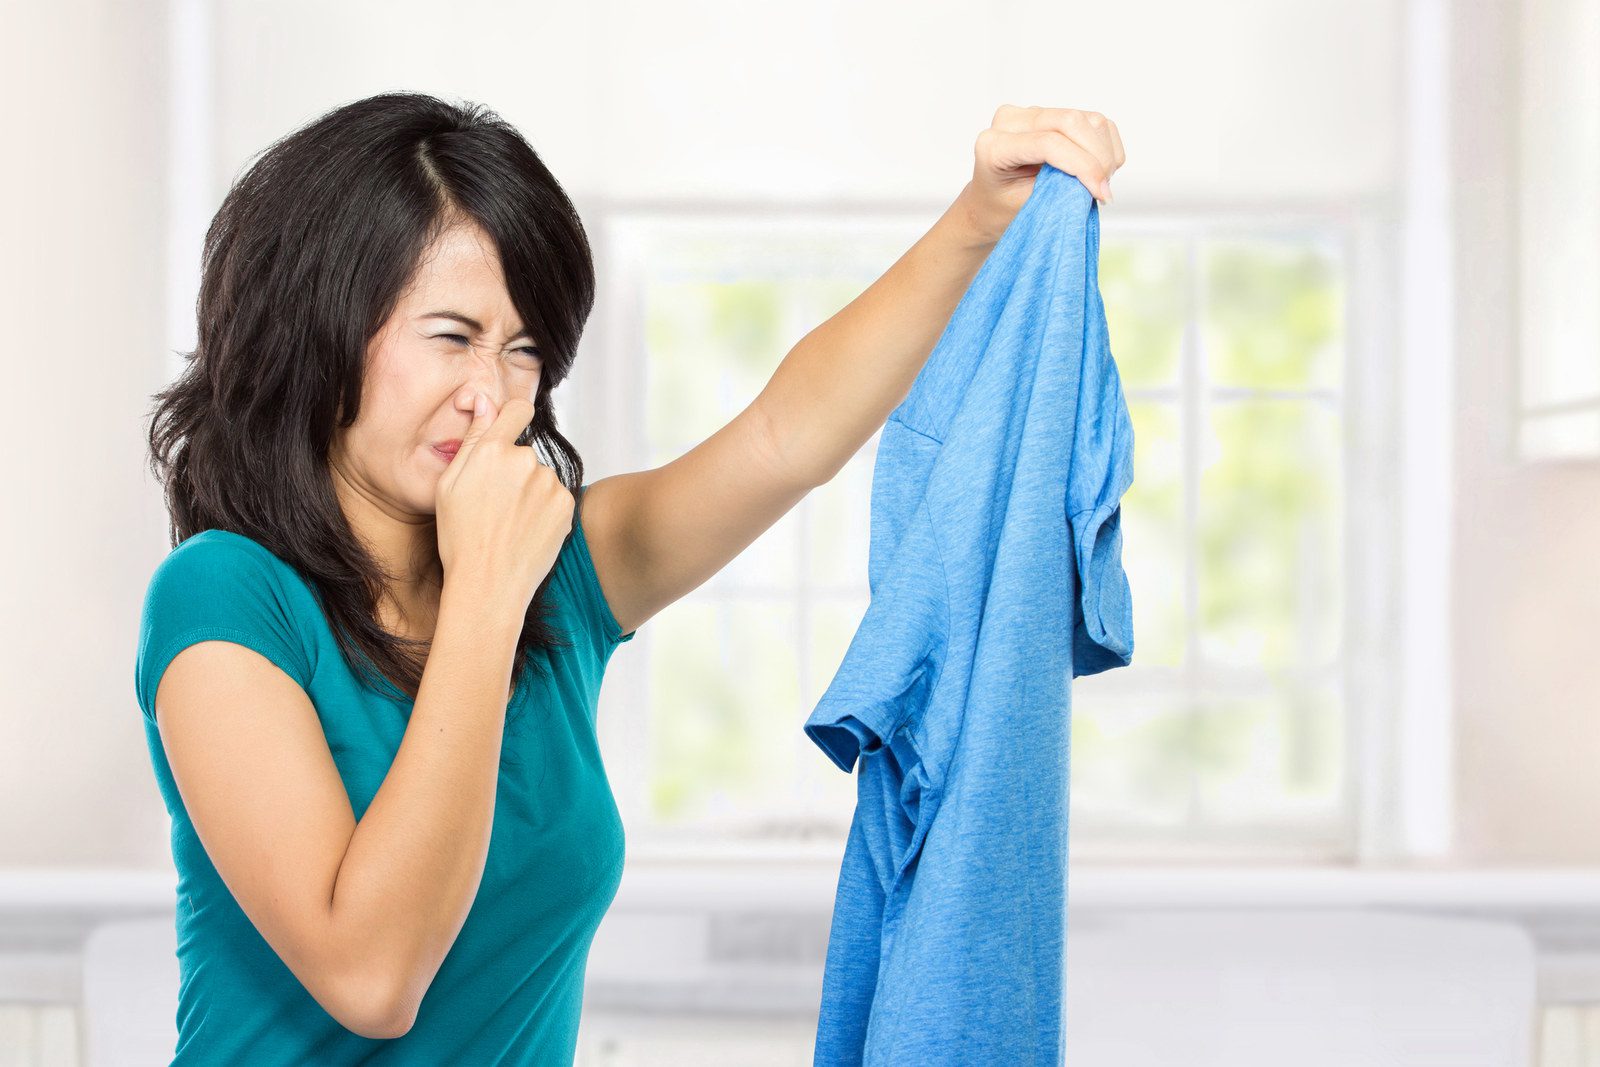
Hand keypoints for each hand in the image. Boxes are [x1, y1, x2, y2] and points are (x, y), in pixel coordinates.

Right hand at [434, 394, 573, 615]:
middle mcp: (524, 460)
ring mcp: (548, 482)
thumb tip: (484, 401)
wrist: (489, 584)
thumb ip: (471, 439)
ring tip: (510, 524)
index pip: (517, 409)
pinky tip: (526, 531)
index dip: (512, 418)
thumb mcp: (449, 486)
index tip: (508, 432)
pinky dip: (544, 510)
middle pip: (524, 453)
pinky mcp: (565, 504)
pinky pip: (555, 497)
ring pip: (540, 477)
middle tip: (495, 505)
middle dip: (512, 471)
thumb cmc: (461, 538)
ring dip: (530, 492)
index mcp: (491, 451)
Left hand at [954, 104, 1126, 246]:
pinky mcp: (1054, 113)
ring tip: (1097, 183)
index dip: (1082, 166)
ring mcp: (1033, 113)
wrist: (991, 201)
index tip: (1101, 193)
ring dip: (1104, 153)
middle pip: (1071, 122)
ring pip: (1090, 119)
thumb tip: (1099, 182)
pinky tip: (1097, 170)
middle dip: (1098, 157)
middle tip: (1103, 190)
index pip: (1048, 143)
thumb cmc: (1002, 208)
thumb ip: (1060, 191)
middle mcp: (1011, 120)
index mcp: (994, 145)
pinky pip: (1096, 123)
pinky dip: (1107, 147)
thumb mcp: (1027, 207)